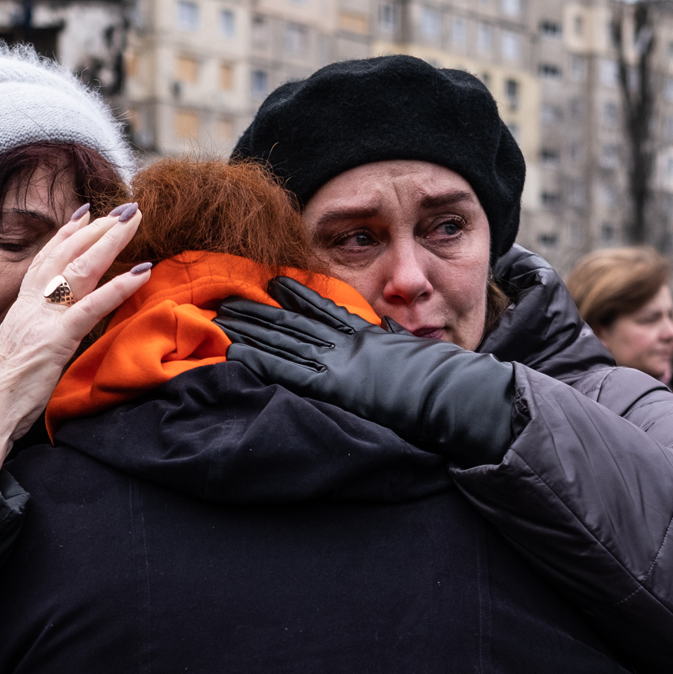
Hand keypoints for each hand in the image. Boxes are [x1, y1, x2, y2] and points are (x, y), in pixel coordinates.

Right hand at [0, 204, 153, 479]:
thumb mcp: (21, 355)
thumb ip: (38, 336)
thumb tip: (55, 333)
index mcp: (21, 310)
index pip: (45, 261)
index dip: (67, 235)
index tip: (87, 212)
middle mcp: (30, 307)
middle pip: (66, 255)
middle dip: (97, 227)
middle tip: (126, 207)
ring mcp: (42, 320)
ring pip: (79, 269)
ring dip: (110, 241)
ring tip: (134, 220)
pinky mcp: (55, 341)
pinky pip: (91, 307)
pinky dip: (119, 286)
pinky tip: (141, 270)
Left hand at [215, 277, 520, 465]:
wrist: (450, 392)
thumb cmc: (441, 378)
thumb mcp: (415, 351)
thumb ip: (394, 340)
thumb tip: (389, 331)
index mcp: (366, 334)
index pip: (324, 309)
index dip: (297, 295)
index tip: (274, 282)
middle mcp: (346, 344)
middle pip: (292, 322)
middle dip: (258, 311)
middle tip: (228, 299)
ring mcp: (337, 363)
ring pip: (282, 340)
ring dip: (250, 330)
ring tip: (222, 318)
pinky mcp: (331, 386)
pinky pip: (287, 371)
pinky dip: (261, 360)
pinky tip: (236, 352)